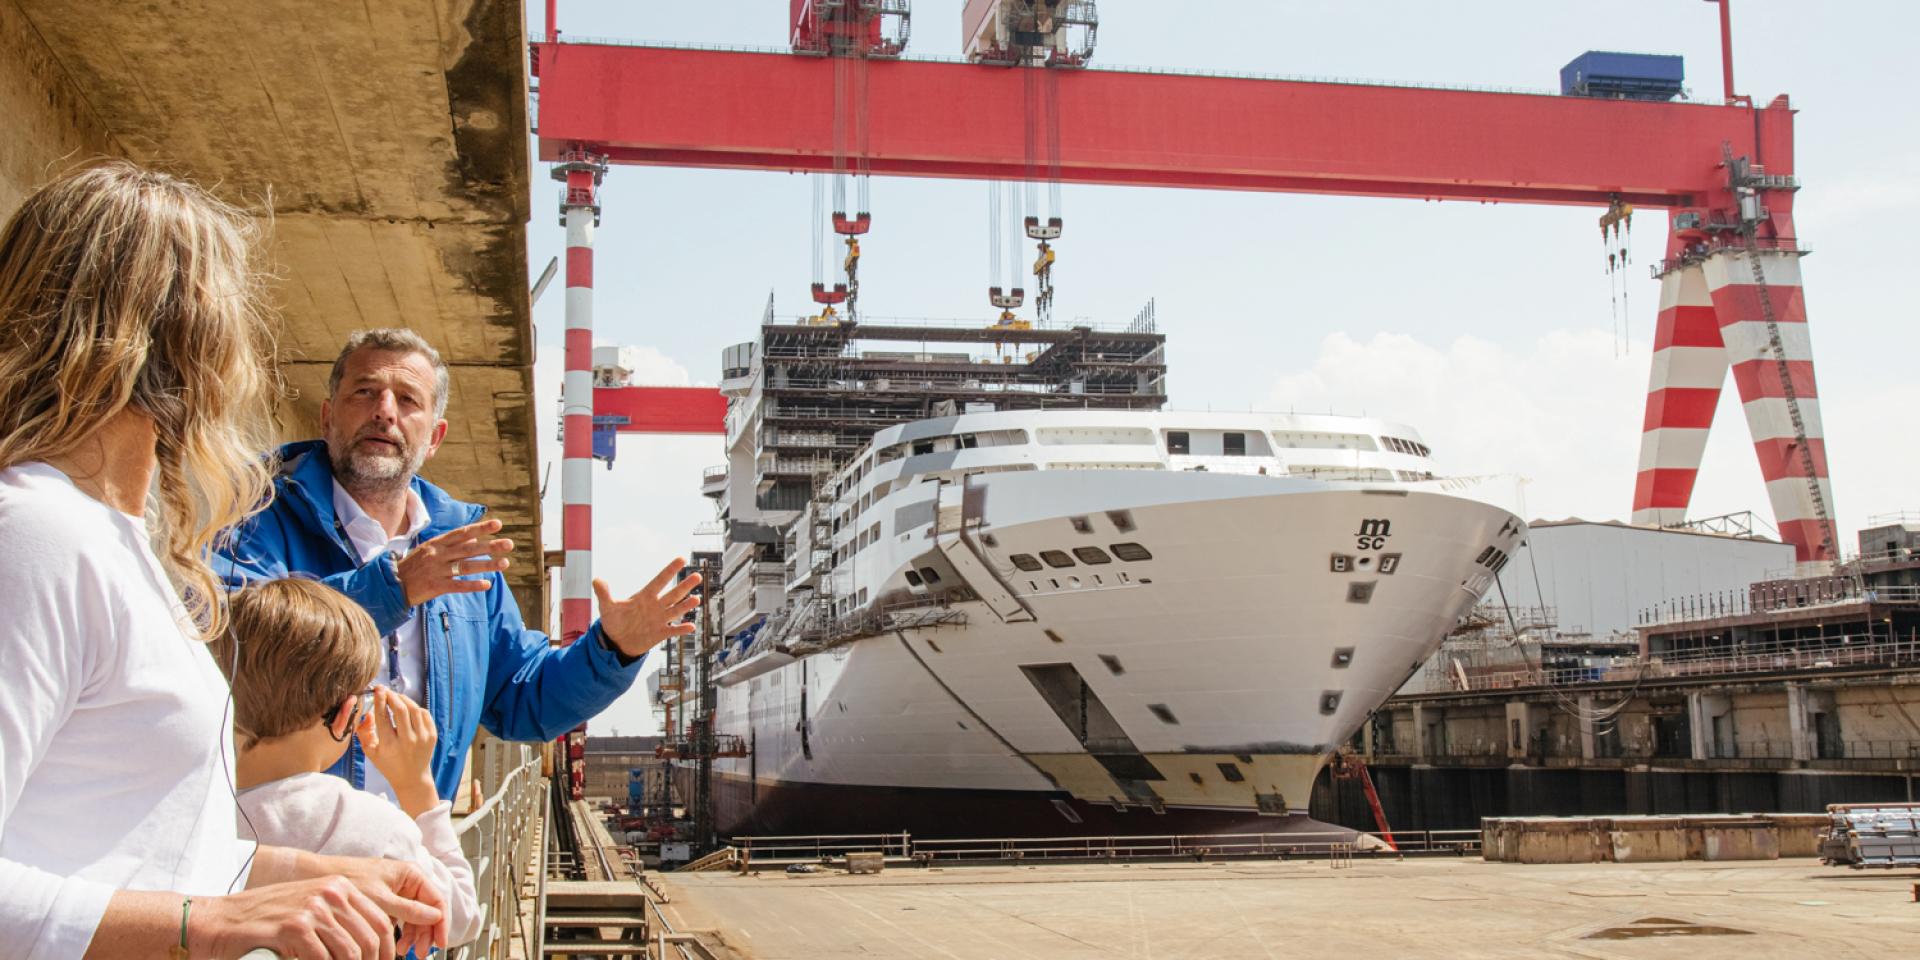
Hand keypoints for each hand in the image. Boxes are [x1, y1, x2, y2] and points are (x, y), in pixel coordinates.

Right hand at [188, 872, 434, 959]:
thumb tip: (368, 950)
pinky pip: (322, 959)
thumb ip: (337, 923)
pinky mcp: (293, 926)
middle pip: (370, 939)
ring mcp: (311, 908)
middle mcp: (330, 893)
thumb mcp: (307, 911)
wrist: (216, 921)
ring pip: (350, 952)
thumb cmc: (262, 922)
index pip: (380, 922)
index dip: (386, 952)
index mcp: (339, 887)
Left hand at [323, 855, 447, 957]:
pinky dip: (402, 933)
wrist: (322, 876)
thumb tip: (435, 917)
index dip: (441, 924)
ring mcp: (398, 893)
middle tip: (420, 953)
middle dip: (425, 933)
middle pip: (428, 912)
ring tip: (403, 951)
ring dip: (413, 936)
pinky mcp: (388, 903)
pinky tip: (396, 945)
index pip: (437, 901)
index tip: (439, 943)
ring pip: (416, 918)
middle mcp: (408, 883)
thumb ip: (409, 909)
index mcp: (412, 875)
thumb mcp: (380, 899)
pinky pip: (403, 920)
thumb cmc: (349, 880)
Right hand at [358, 687, 439, 816]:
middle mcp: (407, 741)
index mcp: (389, 745)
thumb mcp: (370, 752)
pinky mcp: (432, 736)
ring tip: (396, 697)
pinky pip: (425, 714)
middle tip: (386, 691)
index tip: (378, 689)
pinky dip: (415, 708)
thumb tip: (367, 714)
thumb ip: (364, 733)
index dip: (380, 700)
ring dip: (404, 699)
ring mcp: (422, 738)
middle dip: (392, 696)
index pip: (383, 717)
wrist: (412, 778)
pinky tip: (408, 707)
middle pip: (401, 710)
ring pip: (414, 709)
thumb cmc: (388, 764)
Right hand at [395, 518, 512, 605]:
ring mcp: (437, 570)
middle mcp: (438, 555)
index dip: (480, 528)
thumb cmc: (413, 566)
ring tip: (505, 564)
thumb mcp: (428, 549)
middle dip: (490, 546)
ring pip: (466, 567)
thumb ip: (449, 544)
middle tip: (509, 544)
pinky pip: (457, 586)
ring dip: (487, 565)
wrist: (391, 584)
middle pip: (468, 549)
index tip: (498, 524)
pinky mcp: (435, 586)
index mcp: (437, 543)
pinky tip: (487, 584)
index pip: (462, 533)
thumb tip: (472, 538)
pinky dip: (472, 585)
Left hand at [594, 558, 701, 658]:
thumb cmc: (614, 621)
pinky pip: (673, 630)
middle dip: (685, 585)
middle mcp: (656, 606)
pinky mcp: (661, 633)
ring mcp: (660, 619)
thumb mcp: (607, 607)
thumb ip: (604, 594)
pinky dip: (682, 629)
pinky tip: (691, 626)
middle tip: (697, 576)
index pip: (659, 581)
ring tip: (696, 599)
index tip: (681, 559)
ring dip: (686, 605)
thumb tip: (597, 580)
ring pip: (676, 610)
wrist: (617, 642)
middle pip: (673, 594)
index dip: (670, 570)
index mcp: (645, 596)